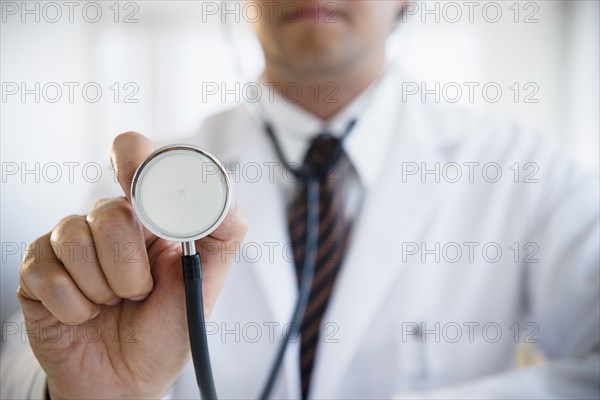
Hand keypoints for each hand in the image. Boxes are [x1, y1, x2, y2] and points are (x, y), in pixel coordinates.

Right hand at [17, 132, 246, 398]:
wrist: (131, 380)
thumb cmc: (168, 328)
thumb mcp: (207, 279)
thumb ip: (223, 230)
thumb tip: (221, 188)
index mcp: (150, 215)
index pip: (136, 155)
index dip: (137, 162)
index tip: (138, 182)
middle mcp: (109, 222)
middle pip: (110, 210)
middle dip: (132, 266)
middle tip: (140, 292)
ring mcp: (70, 243)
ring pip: (77, 239)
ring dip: (104, 289)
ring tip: (114, 304)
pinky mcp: (38, 271)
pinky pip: (48, 272)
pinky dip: (75, 306)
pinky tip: (85, 314)